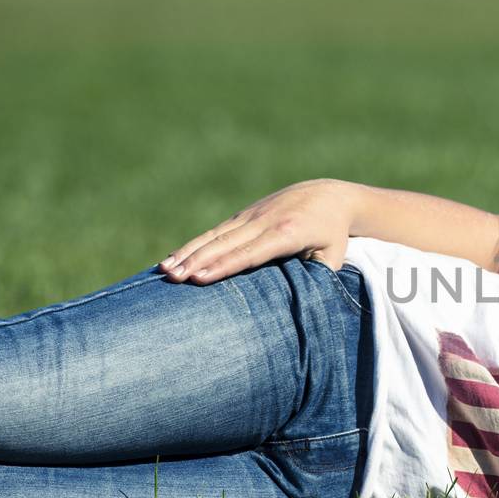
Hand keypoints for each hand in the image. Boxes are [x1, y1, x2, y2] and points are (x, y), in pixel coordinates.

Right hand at [158, 179, 351, 283]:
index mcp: (288, 233)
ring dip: (188, 253)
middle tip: (172, 278)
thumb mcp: (334, 256)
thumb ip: (318, 276)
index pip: (251, 253)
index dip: (224, 266)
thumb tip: (301, 302)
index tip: (200, 278)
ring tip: (165, 270)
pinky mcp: (243, 215)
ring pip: (214, 236)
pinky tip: (174, 258)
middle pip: (225, 244)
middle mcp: (266, 221)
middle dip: (197, 261)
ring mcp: (252, 215)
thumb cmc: (332, 235)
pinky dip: (193, 245)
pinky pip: (215, 232)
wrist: (329, 196)